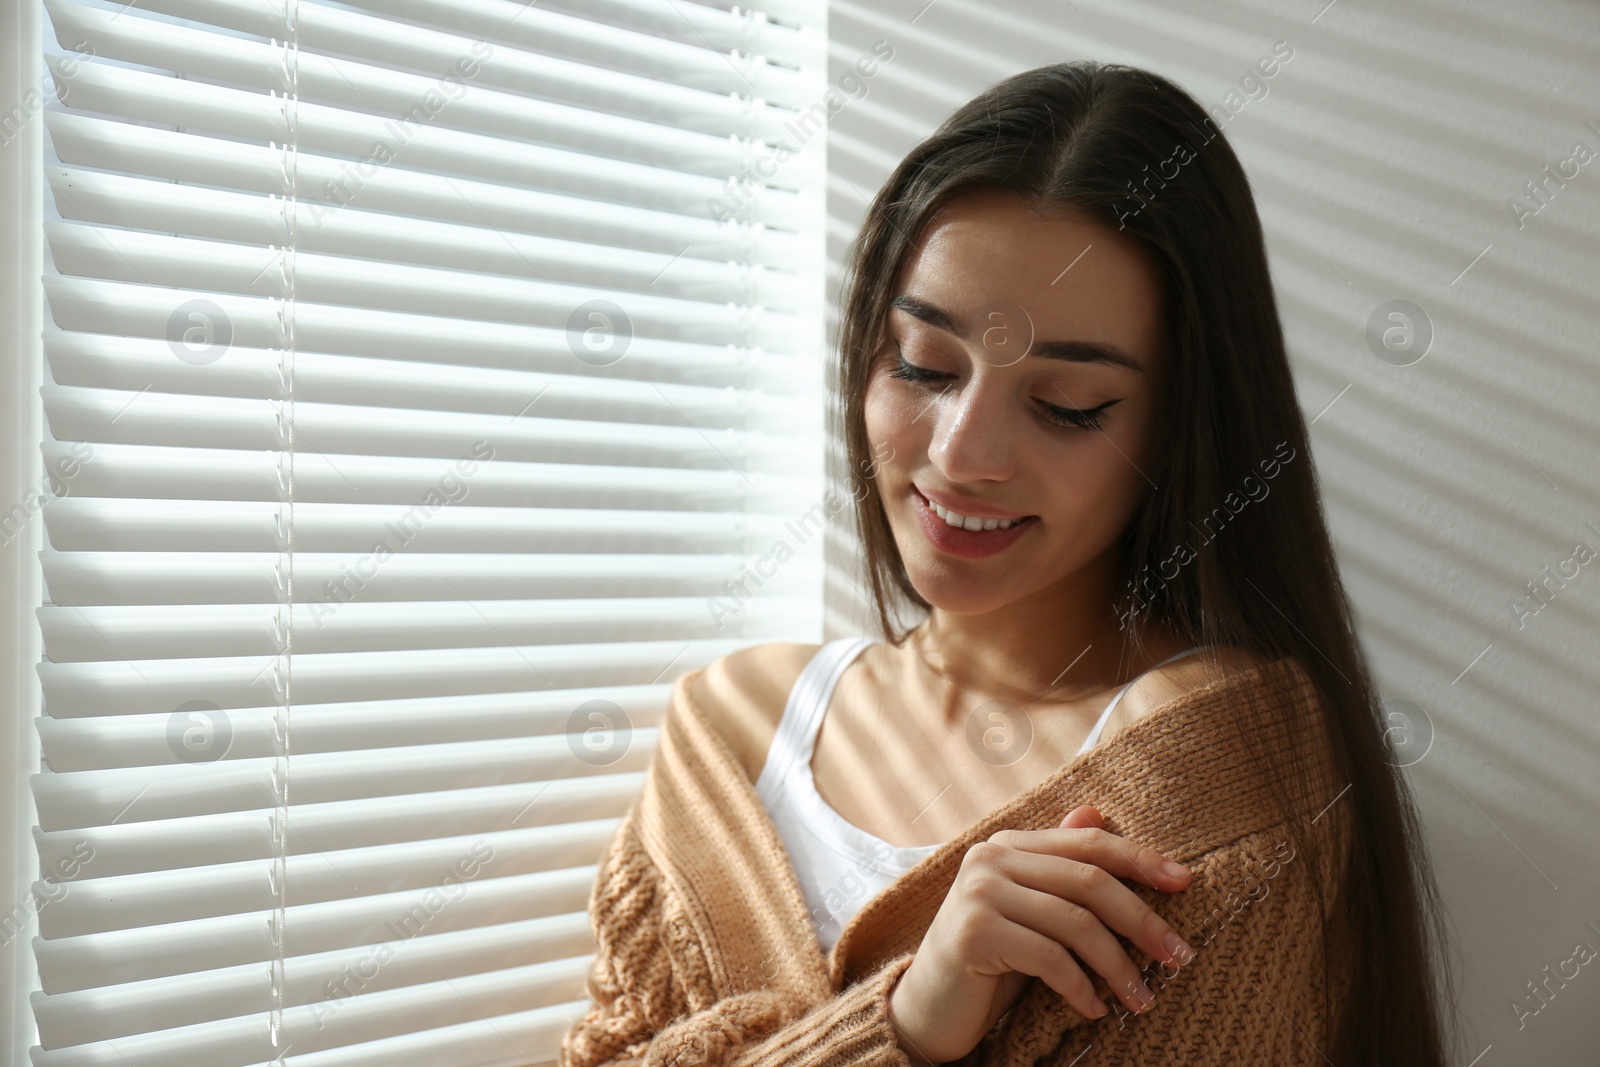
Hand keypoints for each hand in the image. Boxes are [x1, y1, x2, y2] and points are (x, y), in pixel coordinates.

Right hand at [886, 805, 1195, 1065]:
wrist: (927, 1007)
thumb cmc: (989, 959)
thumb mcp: (1029, 909)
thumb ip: (1058, 866)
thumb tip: (1097, 812)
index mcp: (1008, 845)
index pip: (1088, 843)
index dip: (1140, 859)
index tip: (1185, 883)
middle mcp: (990, 858)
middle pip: (1089, 881)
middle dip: (1142, 920)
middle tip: (1179, 956)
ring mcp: (978, 894)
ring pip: (1075, 923)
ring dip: (1119, 966)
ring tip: (1143, 998)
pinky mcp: (973, 934)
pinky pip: (1049, 958)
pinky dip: (1081, 988)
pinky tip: (1095, 1008)